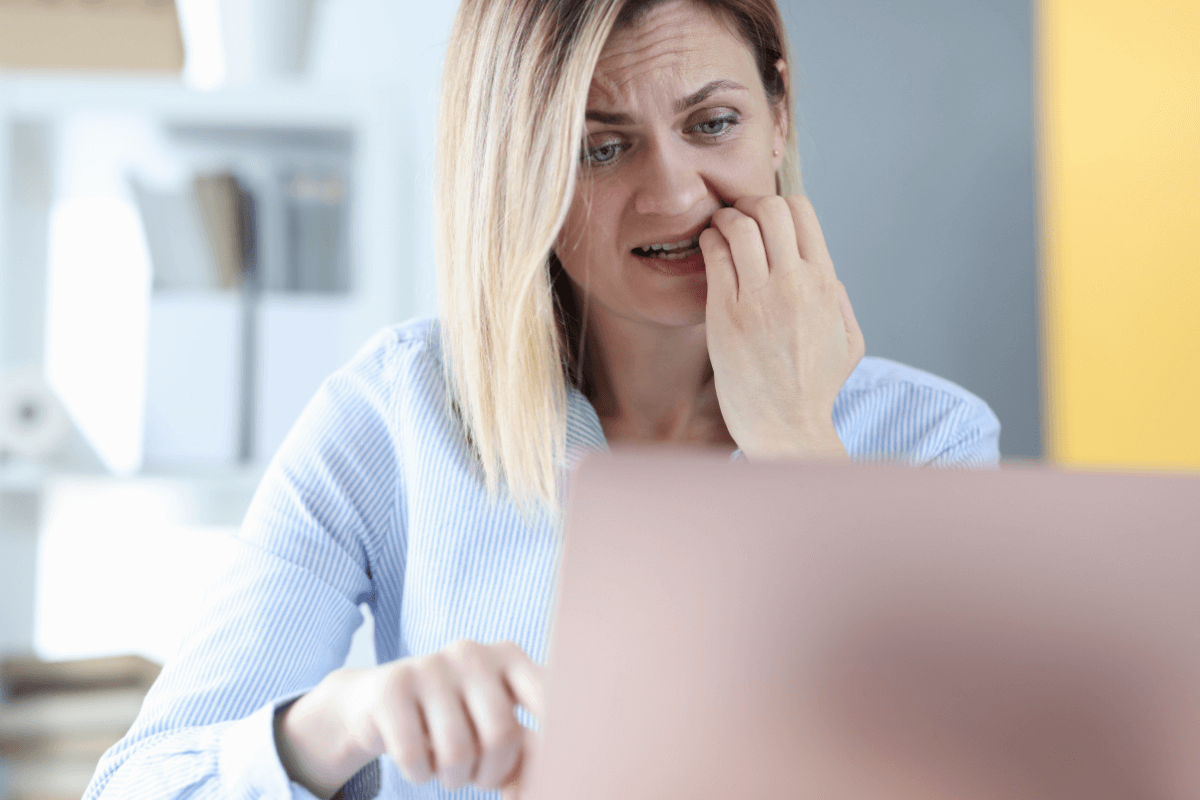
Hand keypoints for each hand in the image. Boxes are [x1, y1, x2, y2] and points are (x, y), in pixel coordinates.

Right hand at [276, 640, 544, 797]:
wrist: (376, 702)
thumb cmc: (451, 719)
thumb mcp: (492, 728)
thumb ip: (526, 751)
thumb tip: (540, 785)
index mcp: (509, 656)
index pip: (547, 696)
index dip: (557, 736)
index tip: (563, 765)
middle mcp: (472, 652)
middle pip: (501, 734)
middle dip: (491, 773)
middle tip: (478, 778)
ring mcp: (430, 664)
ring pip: (458, 751)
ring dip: (453, 778)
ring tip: (446, 768)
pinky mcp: (392, 686)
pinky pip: (415, 755)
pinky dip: (419, 773)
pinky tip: (416, 758)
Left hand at [699, 195, 864, 458]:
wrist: (787, 429)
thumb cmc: (816, 390)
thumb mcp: (849, 340)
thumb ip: (840, 300)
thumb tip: (826, 272)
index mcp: (825, 284)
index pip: (801, 212)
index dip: (778, 204)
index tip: (763, 217)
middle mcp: (794, 285)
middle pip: (769, 208)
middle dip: (748, 204)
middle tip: (737, 217)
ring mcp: (758, 299)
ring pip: (738, 227)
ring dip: (723, 219)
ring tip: (717, 230)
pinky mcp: (725, 316)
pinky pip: (714, 257)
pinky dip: (708, 242)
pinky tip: (707, 249)